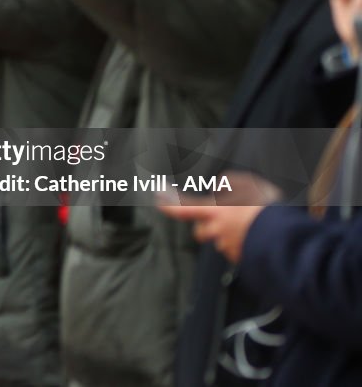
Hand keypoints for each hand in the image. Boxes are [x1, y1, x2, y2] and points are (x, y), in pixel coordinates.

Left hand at [158, 171, 280, 262]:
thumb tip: (221, 186)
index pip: (183, 208)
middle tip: (221, 218)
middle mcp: (217, 232)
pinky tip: (259, 237)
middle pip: (201, 232)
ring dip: (230, 235)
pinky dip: (245, 245)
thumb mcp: (250, 185)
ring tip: (252, 226)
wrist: (286, 239)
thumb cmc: (267, 209)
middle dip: (206, 226)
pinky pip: (238, 251)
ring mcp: (229, 248)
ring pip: (222, 242)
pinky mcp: (241, 261)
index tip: (157, 199)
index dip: (168, 204)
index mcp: (214, 212)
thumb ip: (231, 183)